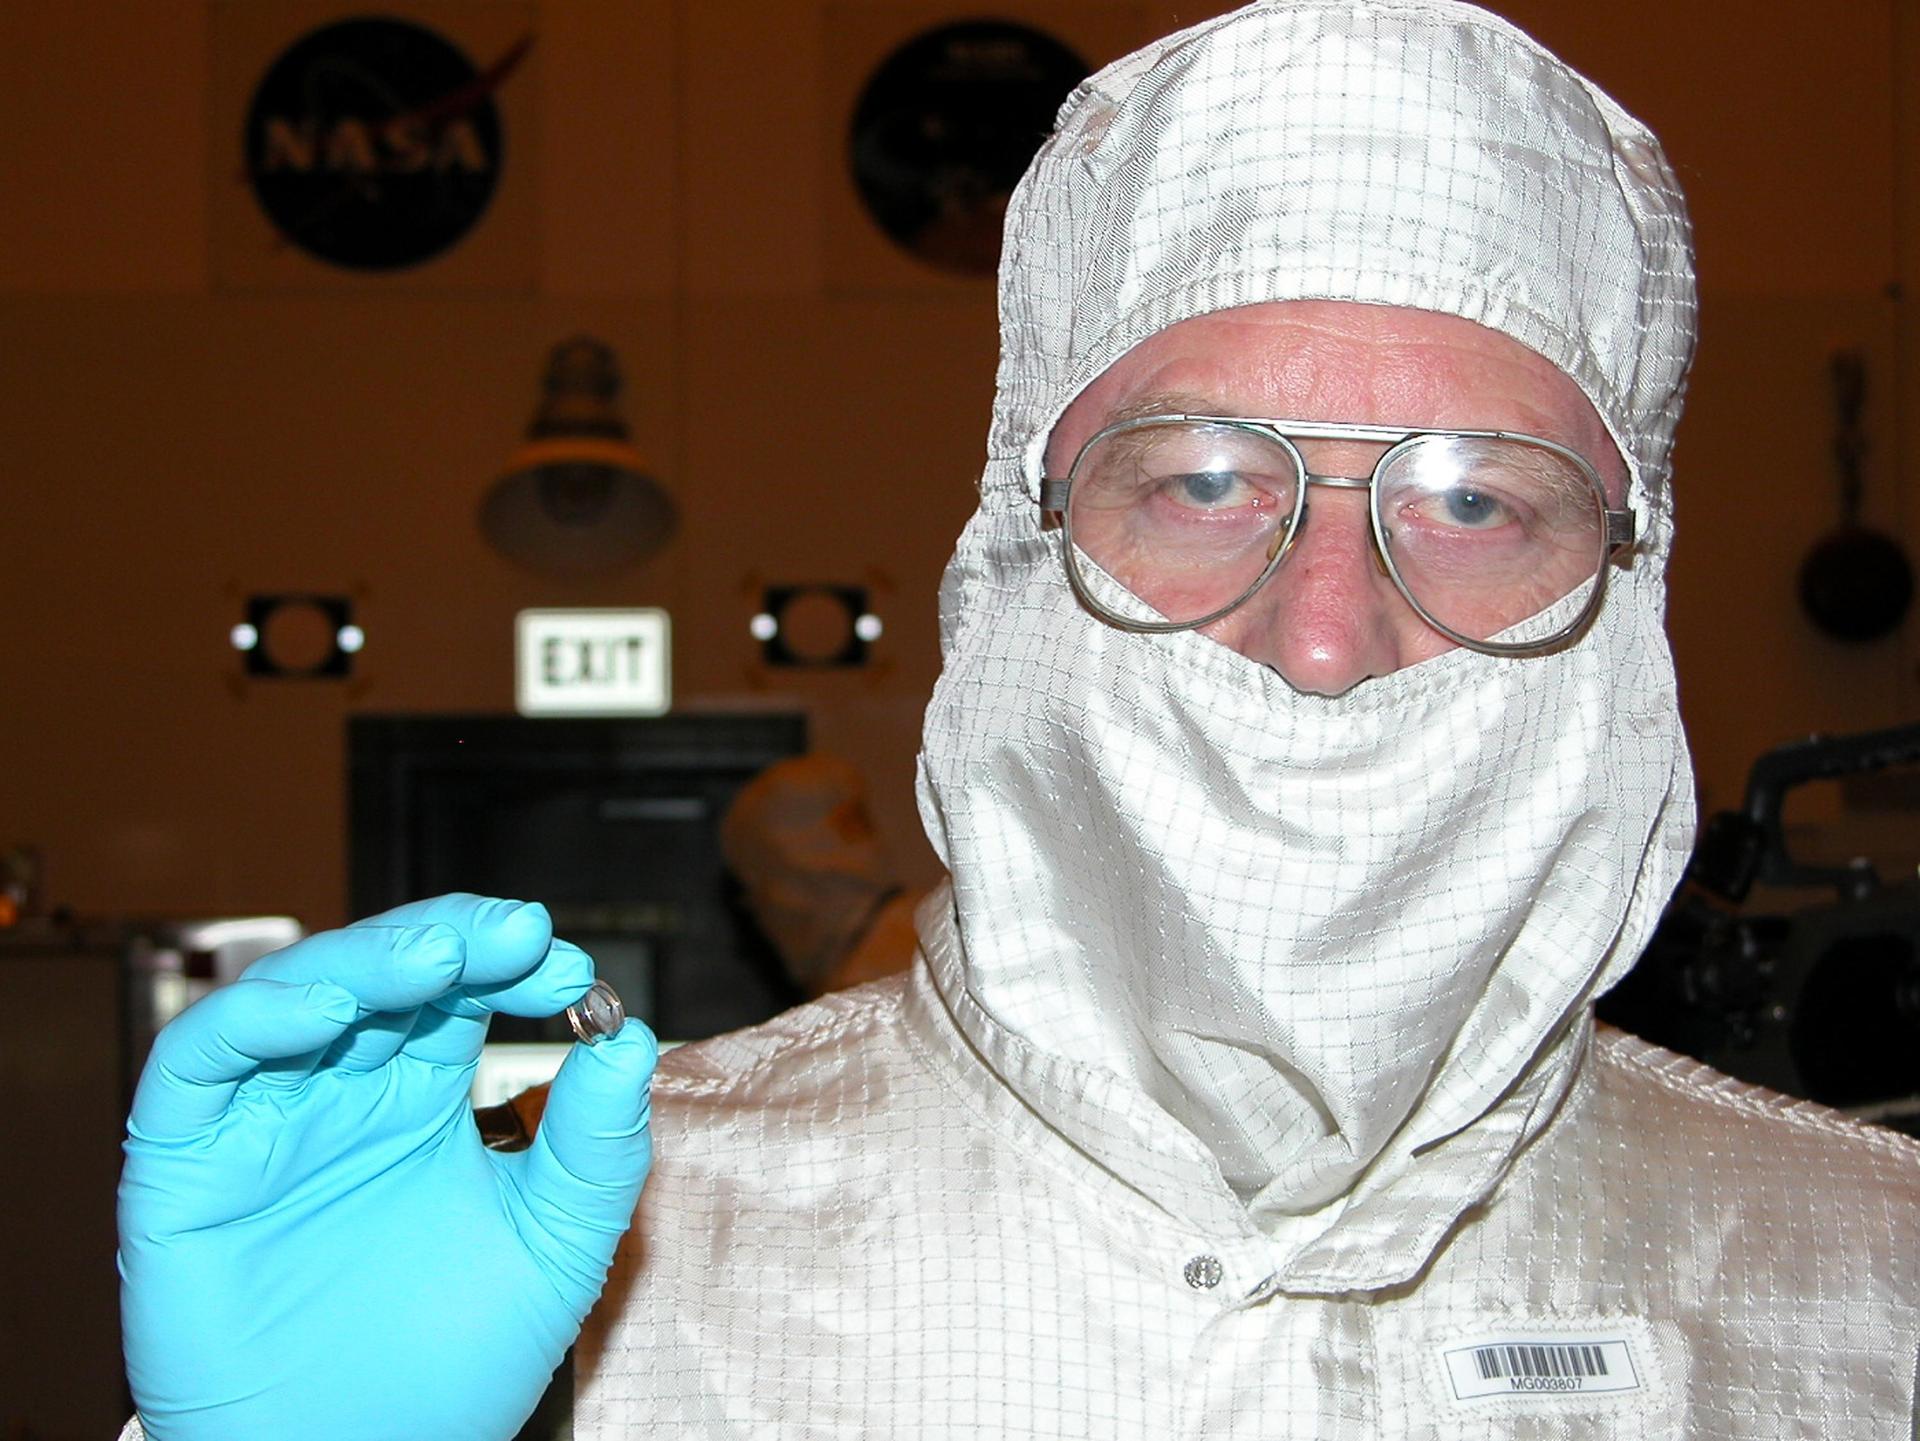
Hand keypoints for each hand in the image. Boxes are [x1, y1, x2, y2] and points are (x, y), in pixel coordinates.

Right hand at [118, 894, 656, 1440]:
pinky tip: (327, 1013)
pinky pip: (199, 1064)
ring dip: (364, 962)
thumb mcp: (555, 1247)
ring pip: (295, 996)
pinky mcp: (186, 1164)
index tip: (569, 966)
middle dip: (449, 940)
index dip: (509, 960)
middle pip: (382, 972)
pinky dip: (254, 1021)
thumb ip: (598, 1148)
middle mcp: (343, 1090)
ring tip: (434, 959)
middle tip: (515, 934)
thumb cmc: (452, 1364)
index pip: (462, 989)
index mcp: (425, 1094)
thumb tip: (633, 1039)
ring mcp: (264, 1119)